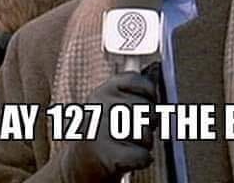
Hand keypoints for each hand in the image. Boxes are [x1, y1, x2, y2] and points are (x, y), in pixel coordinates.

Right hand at [61, 67, 158, 182]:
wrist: (78, 167)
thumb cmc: (103, 135)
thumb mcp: (113, 106)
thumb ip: (134, 90)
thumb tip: (156, 67)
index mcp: (103, 90)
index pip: (137, 81)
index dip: (150, 93)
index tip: (149, 102)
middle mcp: (100, 105)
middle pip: (147, 109)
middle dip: (148, 124)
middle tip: (135, 132)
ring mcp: (100, 129)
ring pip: (146, 134)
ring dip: (144, 144)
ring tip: (128, 145)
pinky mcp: (105, 154)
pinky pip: (142, 155)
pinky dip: (142, 160)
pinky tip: (129, 158)